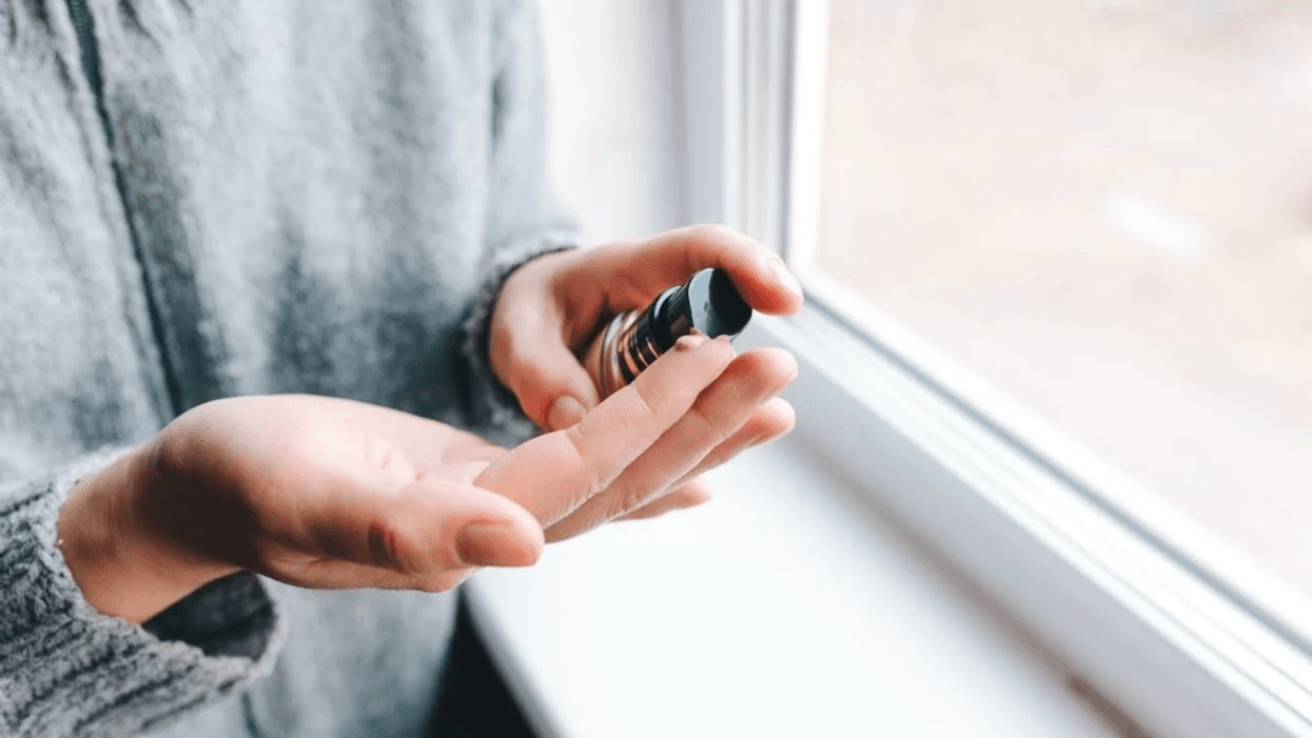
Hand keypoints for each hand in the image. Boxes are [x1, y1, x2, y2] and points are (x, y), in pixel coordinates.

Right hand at [59, 339, 753, 621]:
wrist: (206, 495)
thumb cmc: (239, 483)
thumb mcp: (304, 494)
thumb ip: (407, 528)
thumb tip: (525, 546)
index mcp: (461, 529)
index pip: (584, 470)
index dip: (655, 414)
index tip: (719, 353)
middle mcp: (495, 531)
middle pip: (623, 479)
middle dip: (702, 421)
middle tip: (776, 360)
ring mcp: (493, 513)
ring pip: (615, 476)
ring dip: (691, 433)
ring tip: (760, 388)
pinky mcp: (484, 489)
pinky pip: (584, 479)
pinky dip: (644, 462)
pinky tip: (698, 466)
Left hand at [488, 225, 803, 533]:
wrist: (530, 329)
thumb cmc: (527, 315)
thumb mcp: (516, 331)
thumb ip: (536, 368)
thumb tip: (572, 415)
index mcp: (628, 269)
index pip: (698, 252)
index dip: (745, 267)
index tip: (784, 300)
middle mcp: (663, 310)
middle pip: (718, 325)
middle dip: (747, 350)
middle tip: (777, 375)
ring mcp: (671, 356)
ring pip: (711, 380)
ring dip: (734, 404)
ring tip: (768, 423)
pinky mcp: (665, 397)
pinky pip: (685, 418)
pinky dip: (694, 443)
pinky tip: (698, 485)